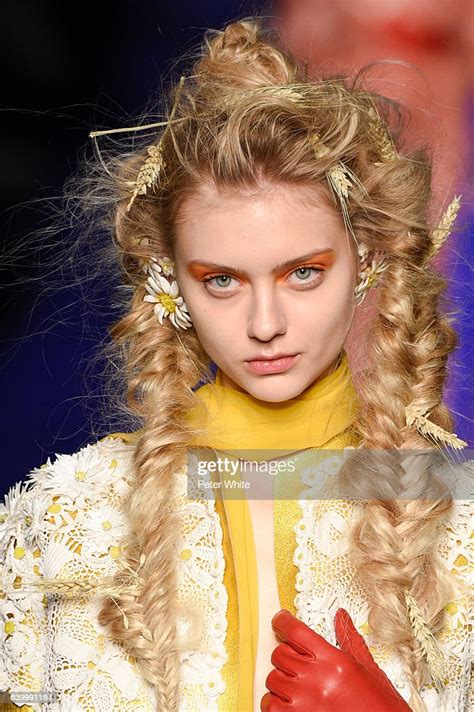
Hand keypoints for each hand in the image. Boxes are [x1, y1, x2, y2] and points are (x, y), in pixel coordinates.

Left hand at [260, 608, 411, 711]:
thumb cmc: (380, 707)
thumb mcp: (368, 669)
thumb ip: (350, 640)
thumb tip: (341, 618)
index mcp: (334, 662)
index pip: (297, 632)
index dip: (283, 621)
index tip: (279, 620)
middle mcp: (317, 680)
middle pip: (280, 653)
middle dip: (285, 654)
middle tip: (295, 660)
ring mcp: (304, 702)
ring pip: (273, 679)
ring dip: (280, 680)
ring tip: (294, 685)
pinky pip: (270, 705)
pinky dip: (274, 702)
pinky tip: (288, 703)